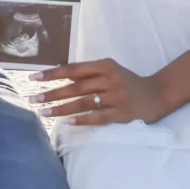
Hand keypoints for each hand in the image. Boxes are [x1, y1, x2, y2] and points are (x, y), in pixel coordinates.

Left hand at [29, 58, 167, 126]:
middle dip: (51, 93)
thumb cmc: (127, 82)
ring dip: (61, 108)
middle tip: (33, 98)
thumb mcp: (110, 70)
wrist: (156, 94)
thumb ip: (89, 72)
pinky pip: (97, 117)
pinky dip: (81, 120)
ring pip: (83, 103)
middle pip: (75, 87)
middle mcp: (109, 79)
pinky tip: (66, 123)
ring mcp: (116, 97)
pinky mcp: (122, 114)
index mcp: (105, 65)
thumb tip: (61, 75)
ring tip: (44, 113)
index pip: (73, 69)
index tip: (34, 77)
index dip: (53, 73)